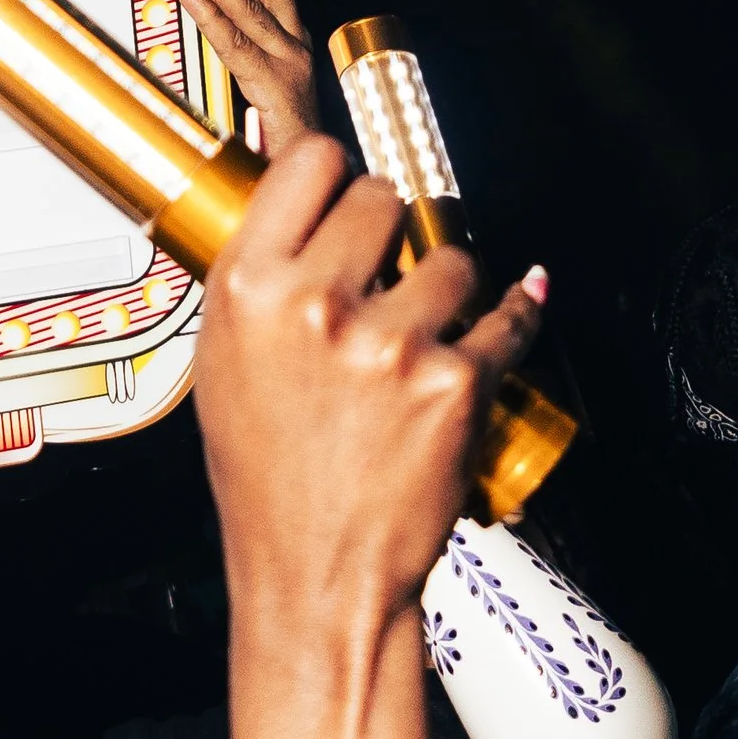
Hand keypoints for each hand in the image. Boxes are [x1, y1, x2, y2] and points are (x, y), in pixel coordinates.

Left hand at [170, 0, 324, 155]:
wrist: (320, 179)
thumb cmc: (288, 139)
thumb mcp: (261, 89)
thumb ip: (239, 54)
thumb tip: (202, 19)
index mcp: (292, 41)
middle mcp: (295, 46)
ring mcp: (289, 65)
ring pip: (249, 7)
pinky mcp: (277, 89)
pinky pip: (237, 45)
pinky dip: (210, 16)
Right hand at [194, 137, 540, 647]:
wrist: (316, 575)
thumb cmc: (269, 482)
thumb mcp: (224, 366)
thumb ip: (260, 277)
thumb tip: (294, 194)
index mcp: (248, 292)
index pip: (311, 163)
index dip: (334, 173)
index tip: (344, 188)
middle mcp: (316, 308)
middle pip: (383, 196)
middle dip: (391, 230)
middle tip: (385, 271)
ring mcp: (390, 344)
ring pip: (451, 255)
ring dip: (448, 285)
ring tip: (423, 331)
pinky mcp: (455, 381)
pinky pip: (508, 314)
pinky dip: (513, 318)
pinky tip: (505, 317)